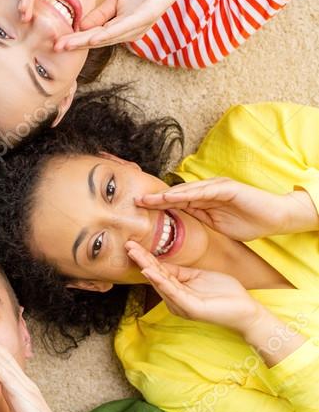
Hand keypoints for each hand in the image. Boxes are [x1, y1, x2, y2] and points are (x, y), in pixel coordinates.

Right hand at [57, 0, 185, 50]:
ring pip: (108, 36)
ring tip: (68, 45)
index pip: (94, 35)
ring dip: (86, 41)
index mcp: (122, 28)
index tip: (56, 42)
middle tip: (55, 48)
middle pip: (98, 39)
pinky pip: (124, 27)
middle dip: (76, 44)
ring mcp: (138, 26)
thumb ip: (100, 14)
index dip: (75, 39)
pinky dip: (108, 34)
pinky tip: (94, 38)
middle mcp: (130, 32)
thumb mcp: (116, 0)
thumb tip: (80, 26)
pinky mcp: (146, 16)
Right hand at [126, 240, 261, 332]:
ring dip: (147, 267)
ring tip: (135, 254)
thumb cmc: (225, 293)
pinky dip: (160, 281)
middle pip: (156, 276)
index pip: (158, 271)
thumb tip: (161, 263)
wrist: (246, 309)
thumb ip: (180, 272)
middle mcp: (175, 300)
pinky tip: (150, 271)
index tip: (133, 244)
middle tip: (128, 245)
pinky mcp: (191, 309)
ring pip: (161, 282)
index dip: (146, 258)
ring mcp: (182, 305)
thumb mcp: (199, 276)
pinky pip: (173, 292)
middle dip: (141, 260)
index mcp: (176, 292)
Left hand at [136, 178, 315, 240]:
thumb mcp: (217, 224)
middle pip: (177, 193)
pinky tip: (172, 197)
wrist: (275, 218)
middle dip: (156, 198)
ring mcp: (217, 187)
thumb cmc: (249, 223)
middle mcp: (208, 190)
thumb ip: (200, 218)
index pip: (177, 202)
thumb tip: (180, 222)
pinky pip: (203, 191)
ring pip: (186, 191)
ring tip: (148, 200)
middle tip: (135, 201)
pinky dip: (187, 194)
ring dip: (166, 195)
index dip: (158, 205)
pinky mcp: (227, 188)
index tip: (140, 210)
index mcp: (205, 199)